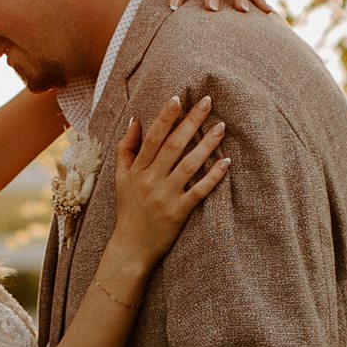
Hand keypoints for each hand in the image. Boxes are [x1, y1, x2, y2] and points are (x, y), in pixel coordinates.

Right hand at [107, 94, 229, 272]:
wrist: (131, 247)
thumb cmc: (128, 209)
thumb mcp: (120, 178)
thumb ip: (126, 148)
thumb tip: (134, 119)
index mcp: (137, 170)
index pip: (152, 137)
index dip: (165, 117)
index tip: (178, 98)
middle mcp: (150, 180)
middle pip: (173, 146)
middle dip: (191, 122)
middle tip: (208, 102)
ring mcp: (165, 197)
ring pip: (188, 165)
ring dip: (206, 145)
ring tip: (222, 127)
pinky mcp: (178, 213)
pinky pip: (199, 191)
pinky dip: (213, 177)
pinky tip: (226, 162)